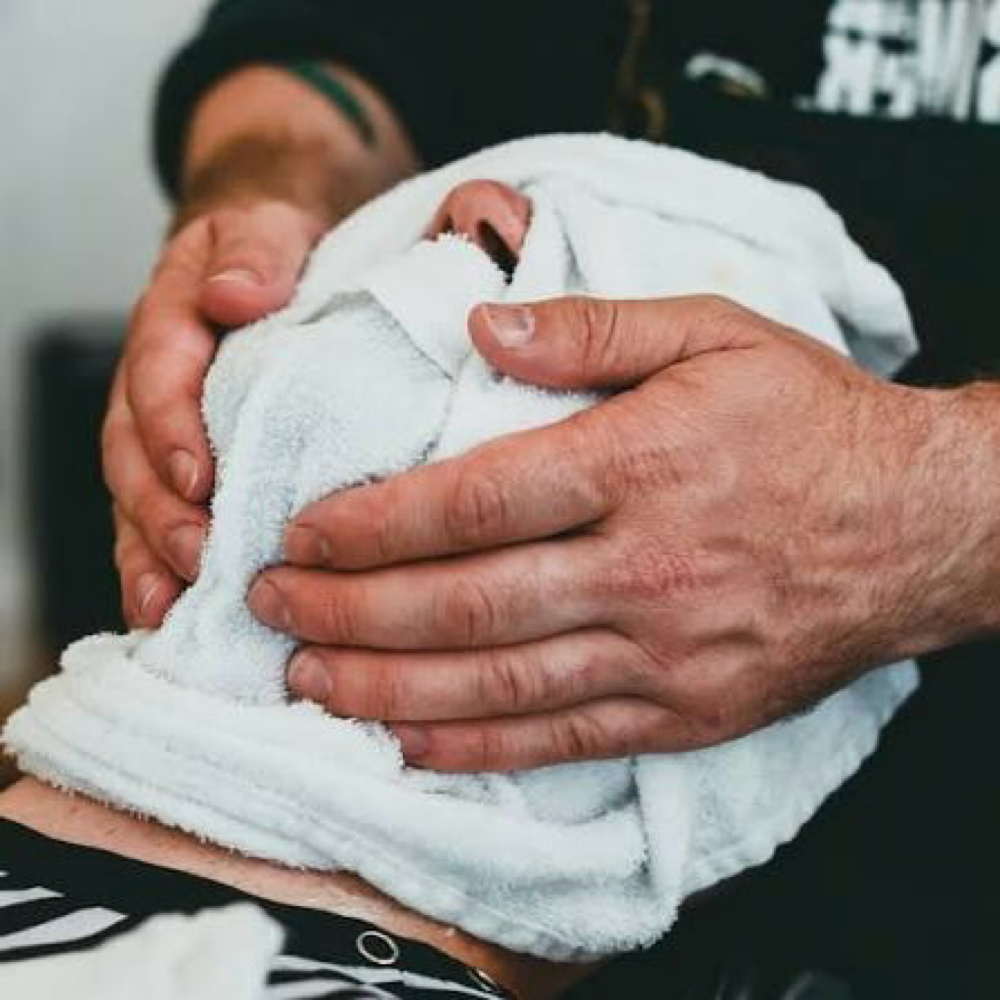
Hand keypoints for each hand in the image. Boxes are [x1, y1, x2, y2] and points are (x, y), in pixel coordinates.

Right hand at [105, 198, 322, 626]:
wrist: (262, 259)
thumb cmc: (270, 251)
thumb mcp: (268, 227)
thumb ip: (256, 252)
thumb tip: (235, 294)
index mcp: (172, 323)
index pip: (158, 377)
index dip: (171, 430)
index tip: (201, 480)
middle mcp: (155, 388)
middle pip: (134, 455)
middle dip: (159, 513)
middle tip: (194, 560)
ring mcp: (163, 434)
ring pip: (137, 500)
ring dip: (148, 556)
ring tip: (167, 608)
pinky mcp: (184, 468)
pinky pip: (159, 519)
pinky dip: (162, 567)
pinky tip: (177, 615)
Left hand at [249, 295, 978, 771]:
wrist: (919, 523)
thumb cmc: (808, 420)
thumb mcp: (713, 332)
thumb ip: (592, 327)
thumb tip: (482, 325)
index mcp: (640, 463)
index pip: (474, 500)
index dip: (373, 524)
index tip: (304, 534)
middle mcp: (645, 567)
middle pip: (467, 601)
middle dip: (351, 612)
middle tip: (271, 611)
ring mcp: (666, 652)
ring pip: (501, 682)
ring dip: (389, 689)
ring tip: (308, 684)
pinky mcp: (686, 711)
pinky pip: (564, 740)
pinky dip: (477, 746)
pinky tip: (408, 743)